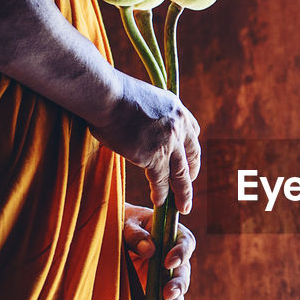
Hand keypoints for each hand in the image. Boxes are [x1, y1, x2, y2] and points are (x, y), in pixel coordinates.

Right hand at [91, 73, 201, 211]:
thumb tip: (141, 120)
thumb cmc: (114, 93)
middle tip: (188, 184)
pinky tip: (160, 202)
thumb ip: (152, 112)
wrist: (106, 95)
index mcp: (177, 109)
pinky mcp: (154, 157)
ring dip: (183, 193)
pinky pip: (161, 180)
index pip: (193, 132)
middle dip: (191, 173)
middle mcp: (179, 126)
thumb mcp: (145, 96)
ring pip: (181, 174)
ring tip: (183, 206)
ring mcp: (169, 143)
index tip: (188, 158)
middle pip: (192, 156)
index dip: (189, 148)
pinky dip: (161, 193)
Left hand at [123, 203, 194, 299]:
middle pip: (184, 269)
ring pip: (179, 286)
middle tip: (167, 292)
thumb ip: (135, 235)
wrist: (108, 232)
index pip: (184, 242)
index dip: (181, 253)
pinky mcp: (156, 286)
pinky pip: (168, 299)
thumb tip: (149, 250)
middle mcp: (172, 254)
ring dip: (177, 298)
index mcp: (170, 232)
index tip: (168, 263)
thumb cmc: (120, 222)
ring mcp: (165, 272)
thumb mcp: (125, 223)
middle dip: (178, 282)